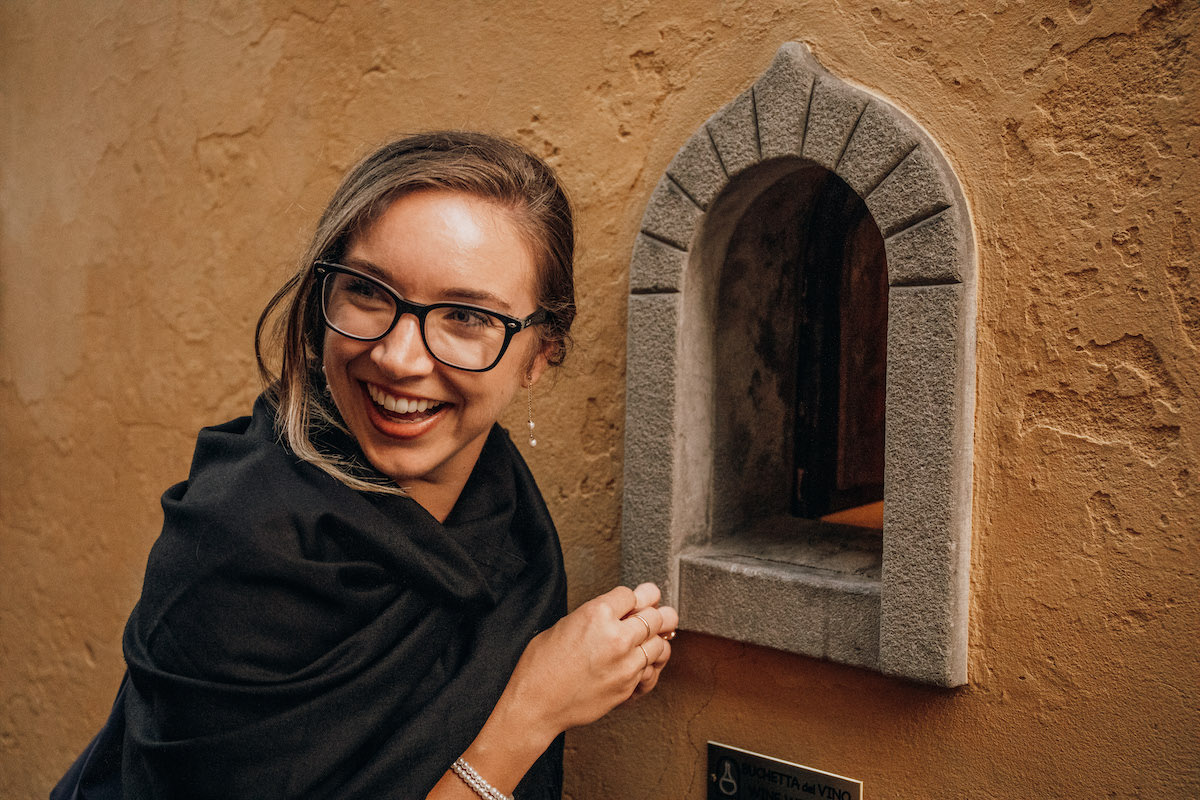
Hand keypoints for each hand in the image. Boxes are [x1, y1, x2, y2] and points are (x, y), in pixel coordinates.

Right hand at [505, 582, 678, 738]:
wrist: (536, 704)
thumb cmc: (541, 666)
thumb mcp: (563, 625)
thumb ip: (593, 615)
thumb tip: (614, 610)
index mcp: (597, 614)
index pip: (632, 594)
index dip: (633, 597)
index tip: (635, 600)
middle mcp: (616, 637)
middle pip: (655, 616)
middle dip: (654, 613)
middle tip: (655, 613)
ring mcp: (625, 664)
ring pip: (659, 643)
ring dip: (655, 639)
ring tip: (651, 638)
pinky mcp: (628, 686)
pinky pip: (651, 669)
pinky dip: (649, 664)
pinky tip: (643, 661)